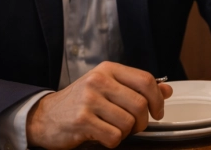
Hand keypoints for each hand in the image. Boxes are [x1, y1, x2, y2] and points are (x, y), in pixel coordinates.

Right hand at [26, 61, 172, 149]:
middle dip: (143, 121)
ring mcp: (89, 100)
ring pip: (128, 123)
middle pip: (140, 104)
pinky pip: (114, 137)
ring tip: (114, 129)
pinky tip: (102, 136)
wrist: (44, 117)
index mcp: (108, 69)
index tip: (158, 111)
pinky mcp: (81, 121)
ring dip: (126, 133)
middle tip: (135, 126)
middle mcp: (99, 81)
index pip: (146, 80)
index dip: (158, 99)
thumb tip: (167, 89)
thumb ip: (137, 88)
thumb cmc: (80, 102)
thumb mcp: (108, 88)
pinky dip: (113, 141)